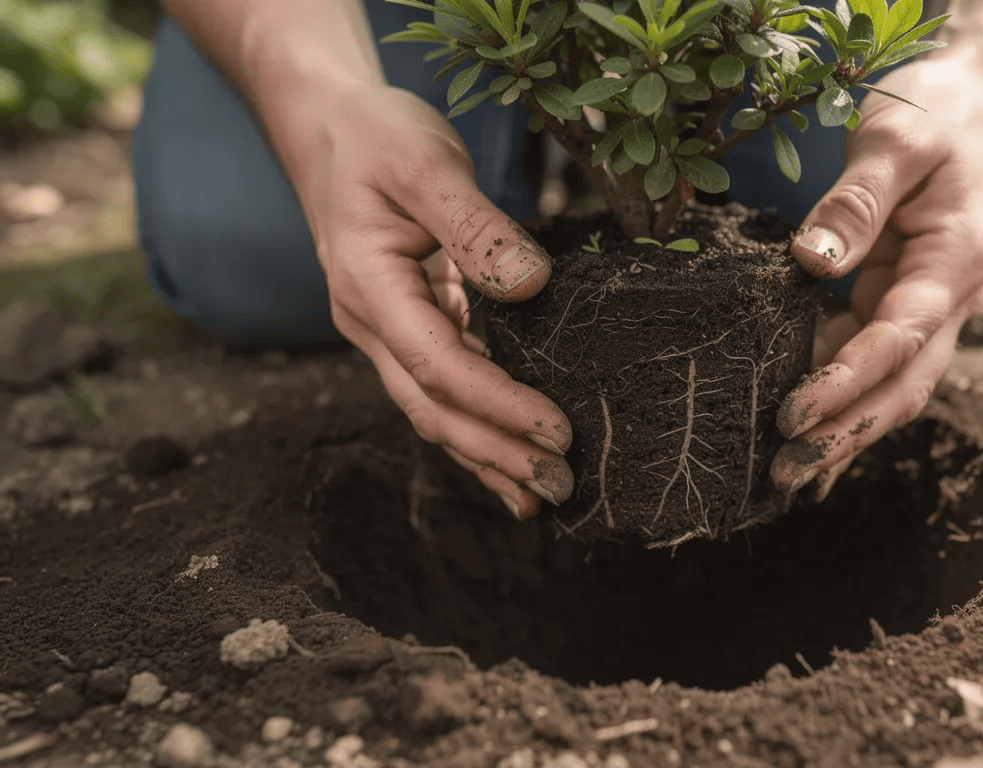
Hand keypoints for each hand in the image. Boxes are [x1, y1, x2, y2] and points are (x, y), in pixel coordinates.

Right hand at [284, 85, 573, 519]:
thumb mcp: (426, 163)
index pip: (439, 366)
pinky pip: (443, 389)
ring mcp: (385, 332)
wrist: (330, 129)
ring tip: (543, 497)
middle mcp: (371, 323)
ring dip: (487, 455)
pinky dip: (480, 423)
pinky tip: (513, 455)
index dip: (499, 404)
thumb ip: (477, 226)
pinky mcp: (409, 327)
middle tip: (563, 487)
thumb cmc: (377, 137)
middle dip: (496, 454)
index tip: (558, 429)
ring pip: (435, 410)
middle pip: (433, 409)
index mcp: (370, 288)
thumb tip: (533, 285)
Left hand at [770, 60, 982, 500]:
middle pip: (904, 385)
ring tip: (787, 471)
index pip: (900, 339)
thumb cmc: (938, 114)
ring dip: (844, 429)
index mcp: (955, 262)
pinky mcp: (902, 300)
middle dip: (847, 434)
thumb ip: (853, 203)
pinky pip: (873, 360)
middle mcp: (950, 296)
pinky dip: (842, 397)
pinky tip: (806, 430)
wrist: (976, 101)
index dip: (847, 383)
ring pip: (891, 384)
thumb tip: (809, 263)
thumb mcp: (893, 141)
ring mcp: (928, 304)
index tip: (795, 415)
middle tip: (786, 474)